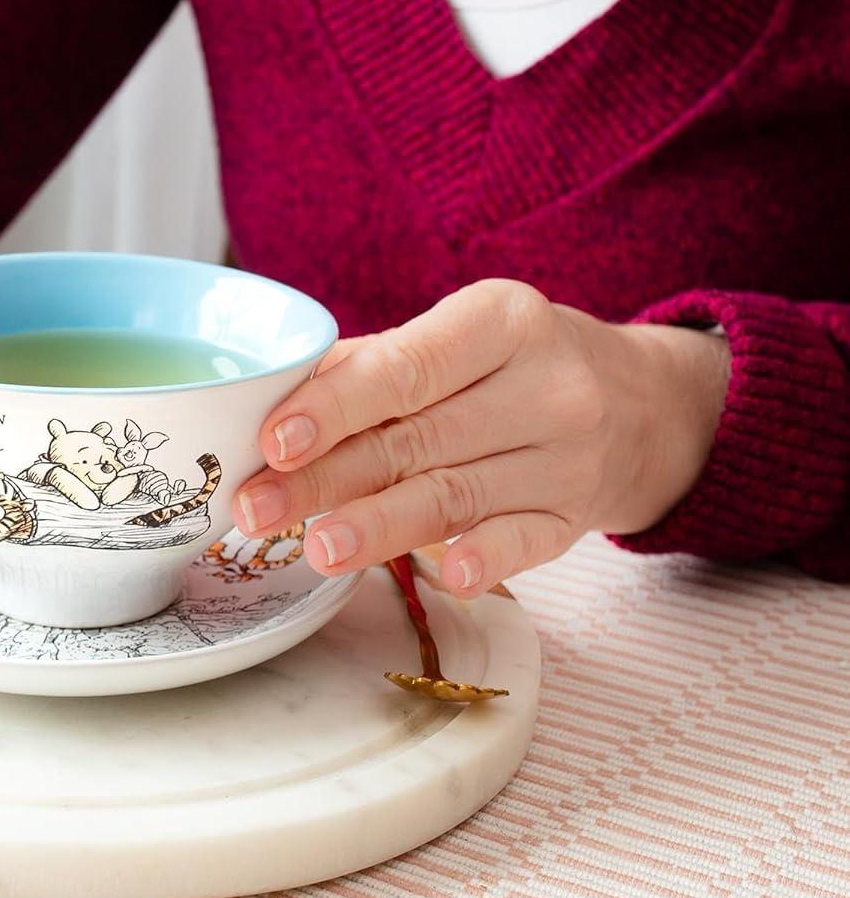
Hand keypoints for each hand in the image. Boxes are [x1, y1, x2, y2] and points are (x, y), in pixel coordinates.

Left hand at [232, 279, 729, 594]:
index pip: (408, 367)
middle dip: (324, 479)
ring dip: (377, 527)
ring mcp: (566, 457)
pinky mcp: (575, 517)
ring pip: (455, 496)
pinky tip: (441, 577)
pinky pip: (525, 542)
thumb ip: (373, 364)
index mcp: (502, 320)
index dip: (336, 407)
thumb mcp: (459, 336)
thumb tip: (273, 399)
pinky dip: (482, 559)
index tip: (273, 440)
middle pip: (416, 440)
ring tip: (313, 549)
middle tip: (254, 508)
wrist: (642, 404)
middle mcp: (544, 385)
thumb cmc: (516, 364)